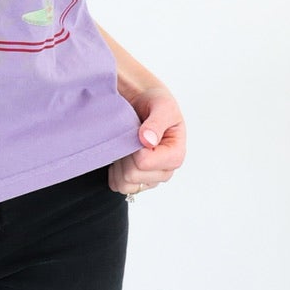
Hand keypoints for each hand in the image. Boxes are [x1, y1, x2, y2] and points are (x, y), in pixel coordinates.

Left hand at [108, 80, 186, 195]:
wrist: (144, 103)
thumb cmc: (156, 103)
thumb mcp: (162, 106)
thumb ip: (156, 122)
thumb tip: (148, 140)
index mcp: (175, 155)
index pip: (144, 162)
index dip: (133, 147)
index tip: (135, 132)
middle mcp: (165, 171)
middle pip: (132, 175)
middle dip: (125, 155)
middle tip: (128, 137)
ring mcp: (151, 179)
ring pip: (125, 184)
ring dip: (119, 165)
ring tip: (124, 146)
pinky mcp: (138, 182)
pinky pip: (118, 186)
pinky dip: (114, 172)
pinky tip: (120, 156)